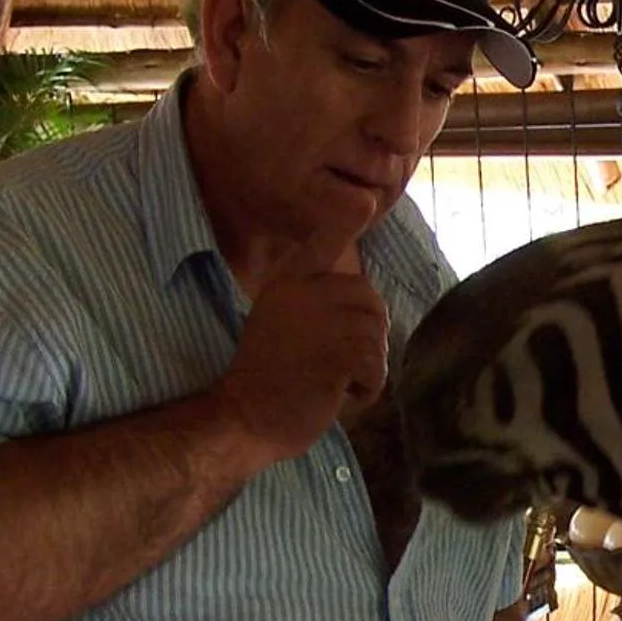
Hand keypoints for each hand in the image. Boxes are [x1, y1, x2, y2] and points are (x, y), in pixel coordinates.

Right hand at [218, 214, 389, 459]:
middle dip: (367, 338)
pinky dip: (366, 390)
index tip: (365, 204)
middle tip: (336, 364)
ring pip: (377, 338)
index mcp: (288, 282)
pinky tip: (336, 396)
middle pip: (370, 301)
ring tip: (330, 381)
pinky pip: (377, 367)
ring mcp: (321, 322)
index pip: (323, 242)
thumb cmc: (268, 375)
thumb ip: (316, 300)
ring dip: (365, 369)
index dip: (345, 223)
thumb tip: (364, 294)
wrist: (244, 416)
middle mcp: (303, 292)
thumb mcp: (283, 321)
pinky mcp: (337, 354)